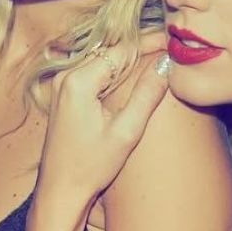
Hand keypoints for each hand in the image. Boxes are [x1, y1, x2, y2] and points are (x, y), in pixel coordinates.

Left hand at [36, 46, 170, 202]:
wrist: (59, 190)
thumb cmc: (89, 167)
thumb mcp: (125, 132)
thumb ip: (146, 95)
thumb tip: (166, 64)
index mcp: (78, 82)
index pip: (121, 50)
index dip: (149, 43)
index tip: (172, 40)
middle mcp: (65, 77)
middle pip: (110, 51)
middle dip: (139, 47)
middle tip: (168, 44)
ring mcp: (61, 85)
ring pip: (101, 60)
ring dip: (128, 58)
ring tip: (157, 53)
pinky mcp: (63, 94)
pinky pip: (92, 72)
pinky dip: (114, 70)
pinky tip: (134, 73)